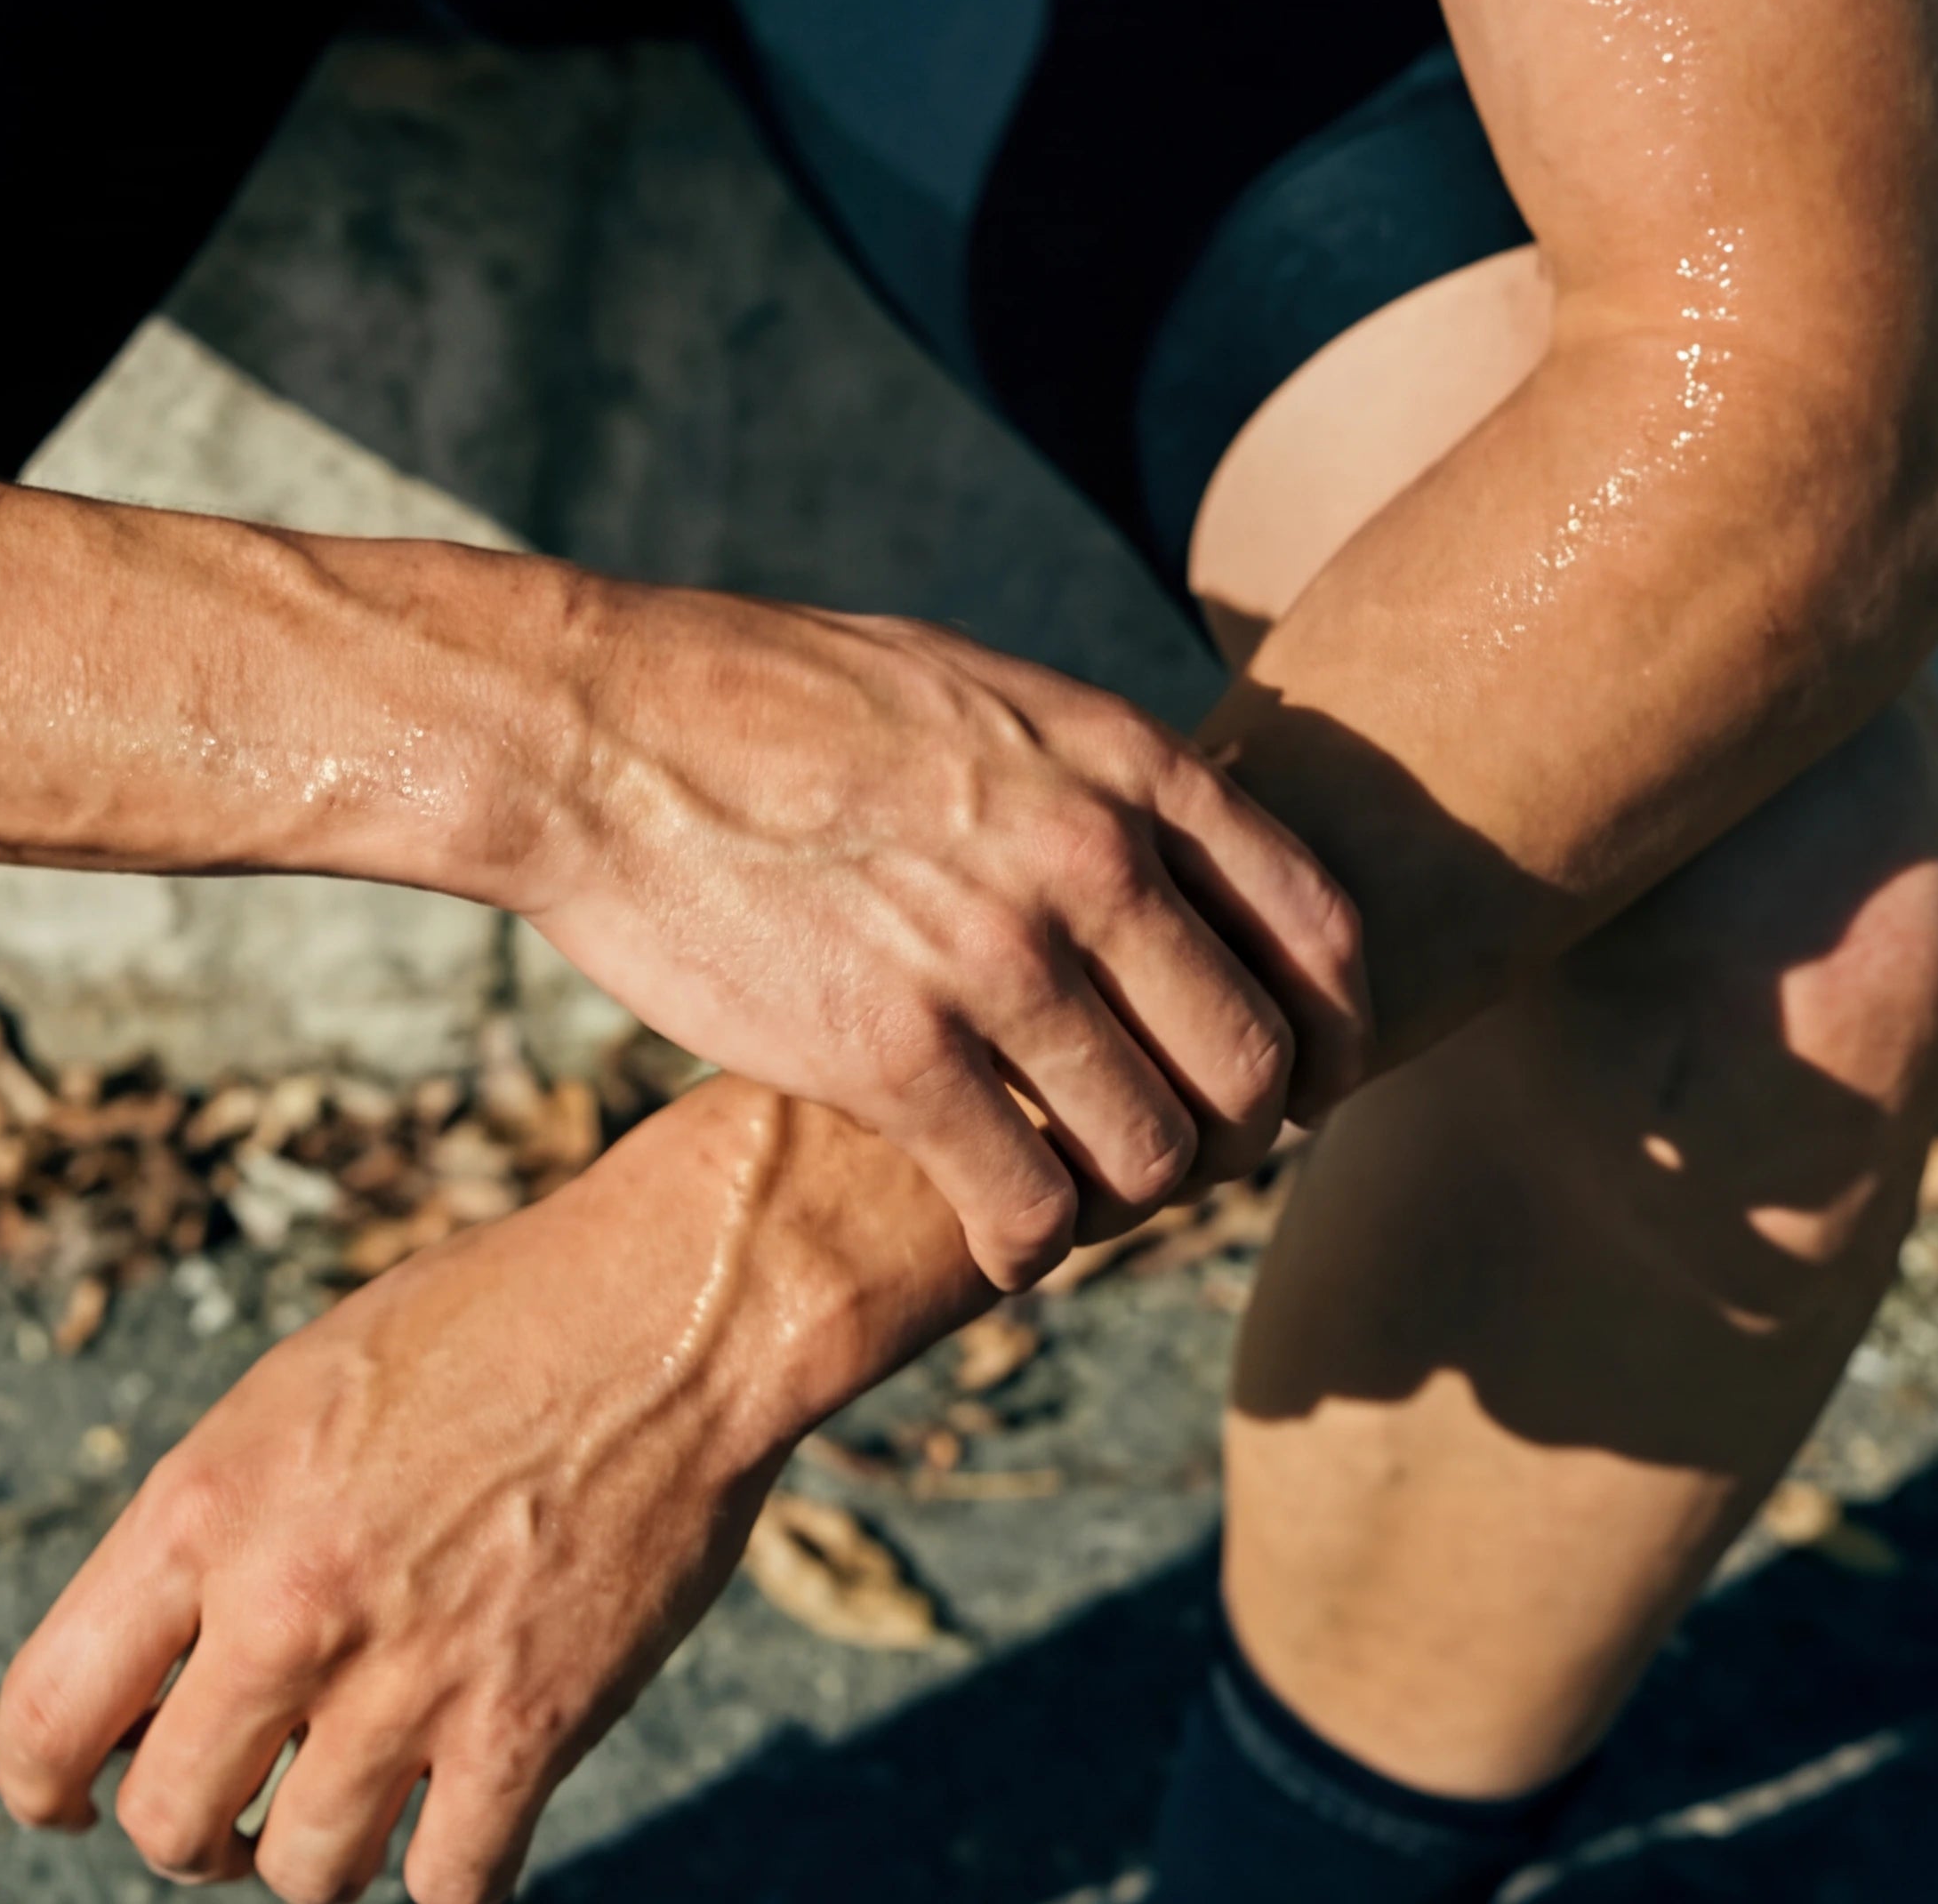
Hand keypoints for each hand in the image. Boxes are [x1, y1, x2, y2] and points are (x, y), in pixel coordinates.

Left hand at [0, 1084, 926, 1903]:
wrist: (663, 1308)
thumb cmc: (483, 1322)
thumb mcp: (295, 1390)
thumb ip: (215, 1526)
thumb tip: (152, 1664)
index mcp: (207, 1501)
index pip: (49, 1710)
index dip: (41, 1782)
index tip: (74, 1797)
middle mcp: (286, 1600)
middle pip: (170, 1821)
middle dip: (192, 1831)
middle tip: (235, 1802)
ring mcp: (407, 1676)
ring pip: (303, 1874)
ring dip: (318, 1853)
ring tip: (351, 1795)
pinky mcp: (525, 1729)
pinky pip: (445, 1889)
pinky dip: (446, 1874)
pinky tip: (460, 1817)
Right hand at [521, 584, 1369, 1285]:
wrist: (602, 732)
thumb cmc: (768, 698)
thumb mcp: (971, 692)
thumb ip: (1084, 770)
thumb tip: (1165, 836)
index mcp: (1117, 760)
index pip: (1317, 928)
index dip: (1334, 1032)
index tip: (1310, 1086)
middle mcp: (1086, 858)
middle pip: (1253, 1062)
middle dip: (1236, 1136)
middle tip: (1182, 1160)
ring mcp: (995, 959)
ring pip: (1153, 1153)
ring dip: (1126, 1201)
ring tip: (1078, 1199)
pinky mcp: (893, 1057)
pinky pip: (1029, 1206)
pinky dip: (1028, 1245)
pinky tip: (995, 1235)